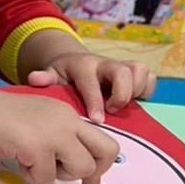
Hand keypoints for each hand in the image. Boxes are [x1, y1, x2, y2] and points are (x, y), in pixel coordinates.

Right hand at [0, 90, 120, 183]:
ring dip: (57, 175)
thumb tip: (73, 167)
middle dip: (92, 174)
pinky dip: (30, 176)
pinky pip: (46, 177)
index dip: (101, 167)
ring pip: (81, 168)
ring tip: (33, 164)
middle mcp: (68, 121)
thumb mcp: (37, 122)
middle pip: (105, 153)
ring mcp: (54, 133)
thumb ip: (58, 138)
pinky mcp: (36, 147)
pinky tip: (17, 160)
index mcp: (68, 115)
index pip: (103, 142)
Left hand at [27, 52, 154, 122]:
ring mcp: (121, 66)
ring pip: (138, 70)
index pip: (91, 82)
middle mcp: (104, 64)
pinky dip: (146, 90)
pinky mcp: (134, 72)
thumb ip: (44, 79)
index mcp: (82, 66)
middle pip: (122, 71)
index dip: (95, 101)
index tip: (98, 120)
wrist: (74, 63)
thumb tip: (35, 79)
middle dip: (121, 93)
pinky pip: (149, 77)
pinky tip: (133, 102)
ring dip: (135, 90)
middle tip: (112, 110)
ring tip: (123, 106)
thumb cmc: (63, 76)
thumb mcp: (51, 75)